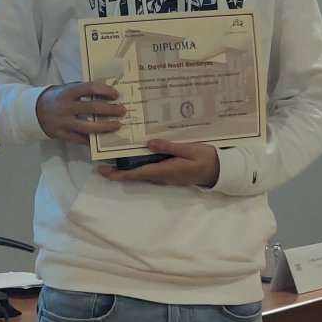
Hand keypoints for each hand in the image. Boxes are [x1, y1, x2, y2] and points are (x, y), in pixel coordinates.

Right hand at [35, 80, 125, 142]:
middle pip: (91, 108)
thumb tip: (107, 87)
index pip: (89, 88)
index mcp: (68, 92)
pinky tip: (104, 139)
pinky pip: (80, 139)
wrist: (34, 112)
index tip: (116, 95)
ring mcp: (64, 122)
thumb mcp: (67, 89)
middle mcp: (66, 107)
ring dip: (105, 127)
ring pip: (88, 127)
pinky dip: (93, 140)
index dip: (104, 91)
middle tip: (122, 110)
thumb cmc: (56, 98)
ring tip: (118, 125)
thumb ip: (84, 89)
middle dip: (109, 110)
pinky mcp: (63, 135)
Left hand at [99, 138, 220, 188]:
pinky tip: (138, 155)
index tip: (104, 171)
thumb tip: (148, 144)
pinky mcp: (170, 173)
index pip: (136, 174)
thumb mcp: (188, 149)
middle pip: (136, 175)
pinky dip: (141, 165)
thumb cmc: (205, 159)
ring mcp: (166, 176)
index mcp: (164, 170)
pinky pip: (151, 170)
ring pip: (143, 173)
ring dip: (129, 168)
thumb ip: (168, 147)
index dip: (118, 174)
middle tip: (102, 164)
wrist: (219, 171)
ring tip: (115, 157)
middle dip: (119, 171)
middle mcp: (162, 176)